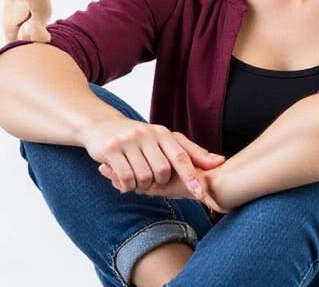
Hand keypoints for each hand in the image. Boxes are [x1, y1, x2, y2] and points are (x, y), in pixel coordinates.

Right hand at [80, 113, 225, 208]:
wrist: (98, 124)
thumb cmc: (136, 137)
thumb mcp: (163, 140)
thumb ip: (190, 152)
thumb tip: (220, 162)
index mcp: (161, 132)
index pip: (181, 156)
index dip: (191, 176)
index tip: (200, 194)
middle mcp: (145, 134)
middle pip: (162, 171)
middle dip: (158, 183)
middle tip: (149, 182)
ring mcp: (127, 141)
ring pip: (144, 177)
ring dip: (141, 186)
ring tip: (135, 180)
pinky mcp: (111, 149)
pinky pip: (125, 178)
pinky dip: (127, 186)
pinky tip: (124, 182)